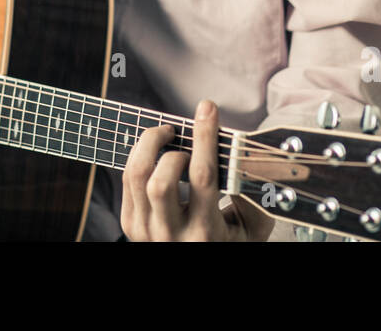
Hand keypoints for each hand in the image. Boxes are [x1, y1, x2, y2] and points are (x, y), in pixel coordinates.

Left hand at [120, 99, 274, 240]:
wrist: (194, 272)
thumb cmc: (228, 242)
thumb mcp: (252, 227)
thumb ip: (253, 194)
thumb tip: (249, 151)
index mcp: (207, 234)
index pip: (203, 177)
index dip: (205, 137)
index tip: (207, 109)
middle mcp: (172, 235)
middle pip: (161, 181)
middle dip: (169, 148)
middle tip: (179, 134)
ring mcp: (146, 231)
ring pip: (136, 177)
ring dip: (148, 145)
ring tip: (165, 135)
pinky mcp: (130, 225)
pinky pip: (126, 180)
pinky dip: (138, 157)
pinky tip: (154, 153)